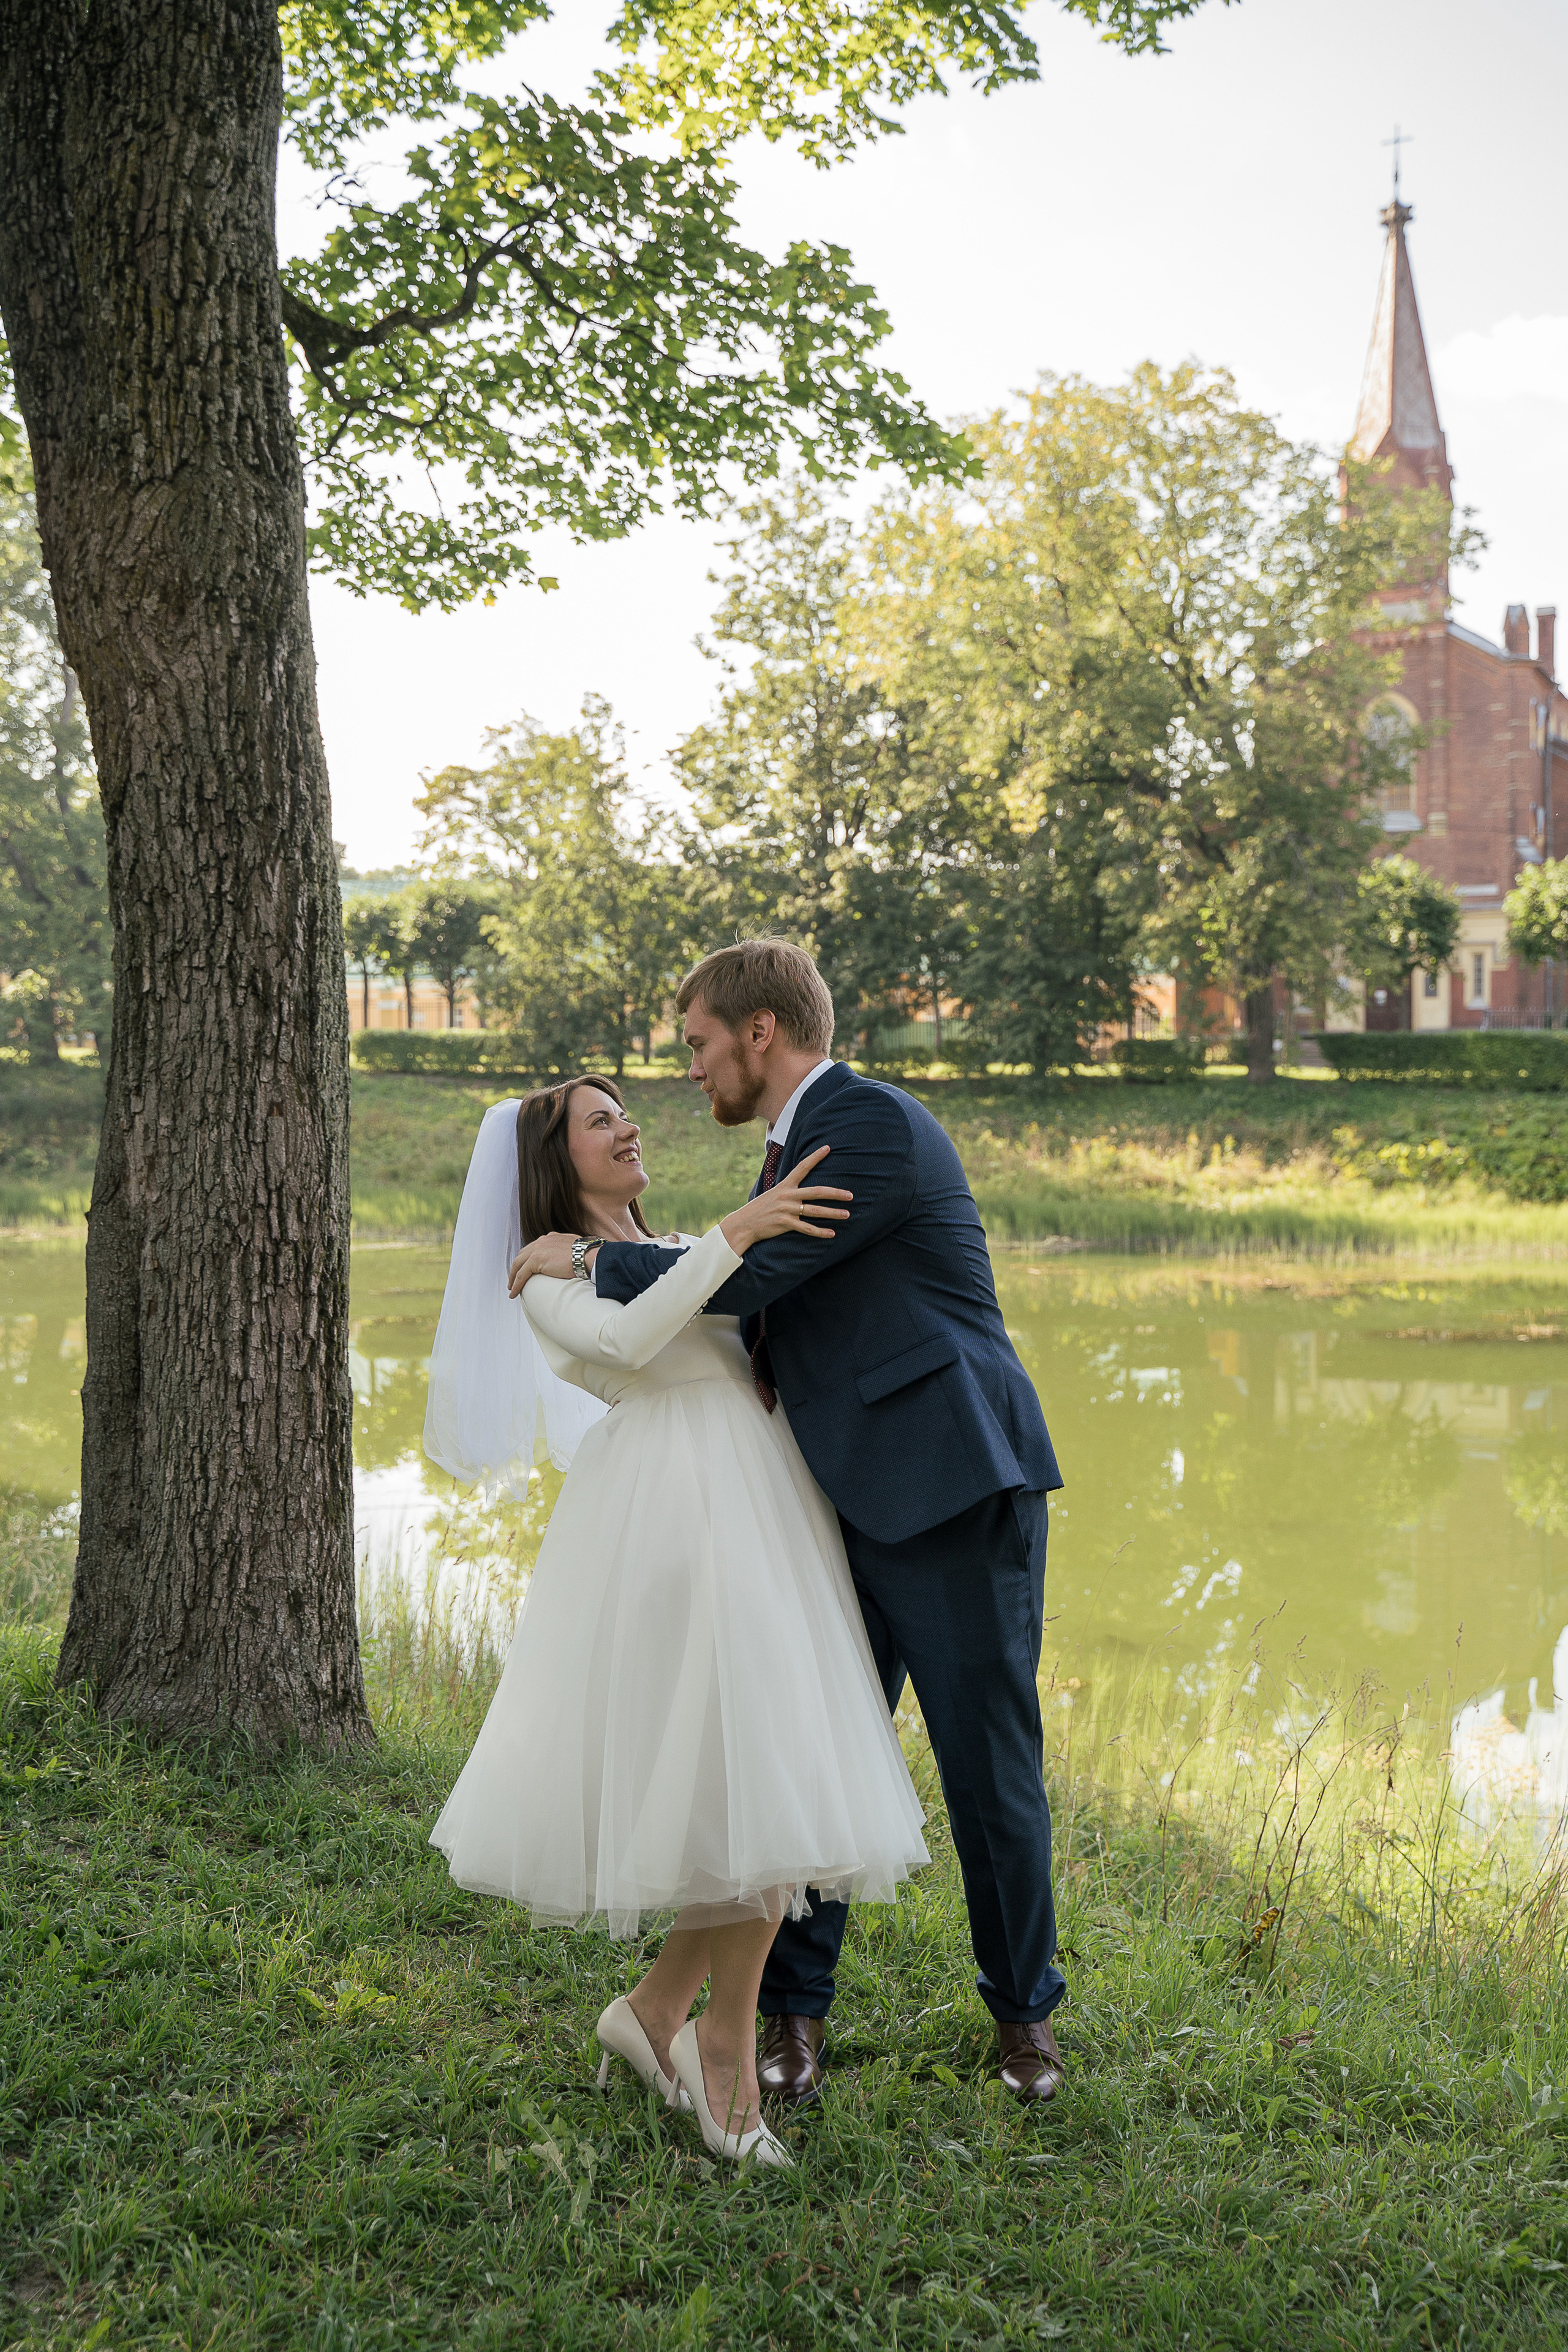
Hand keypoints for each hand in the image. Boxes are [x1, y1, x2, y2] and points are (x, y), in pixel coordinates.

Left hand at [508, 1230, 582, 1295]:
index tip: (526, 1269)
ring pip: (518, 1264)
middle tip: (514, 1279)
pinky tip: (514, 1293)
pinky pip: (521, 1274)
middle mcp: (542, 1241)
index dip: (527, 1260)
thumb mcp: (575, 1249)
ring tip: (512, 1288)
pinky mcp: (536, 1260)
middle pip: (522, 1255)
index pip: (534, 1248)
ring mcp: (538, 1249)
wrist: (589, 1256)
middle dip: (516, 1267)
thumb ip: (568, 1251)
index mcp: (551, 1238)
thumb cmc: (588, 1255)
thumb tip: (570, 1259)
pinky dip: (515, 1284)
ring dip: (513, 1277)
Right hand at [719, 1145, 851, 1255]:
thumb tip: (802, 1190)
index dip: (815, 1157)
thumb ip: (788, 1191)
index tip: (827, 1148)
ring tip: (847, 1214)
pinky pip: (807, 1228)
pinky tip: (831, 1233)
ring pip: (815, 1211)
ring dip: (833, 1213)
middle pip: (816, 1192)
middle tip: (850, 1195)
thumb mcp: (773, 1195)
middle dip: (835, 1193)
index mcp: (785, 1185)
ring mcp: (787, 1210)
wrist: (744, 1224)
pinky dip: (820, 1232)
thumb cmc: (760, 1209)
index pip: (802, 1167)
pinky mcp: (785, 1223)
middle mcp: (787, 1196)